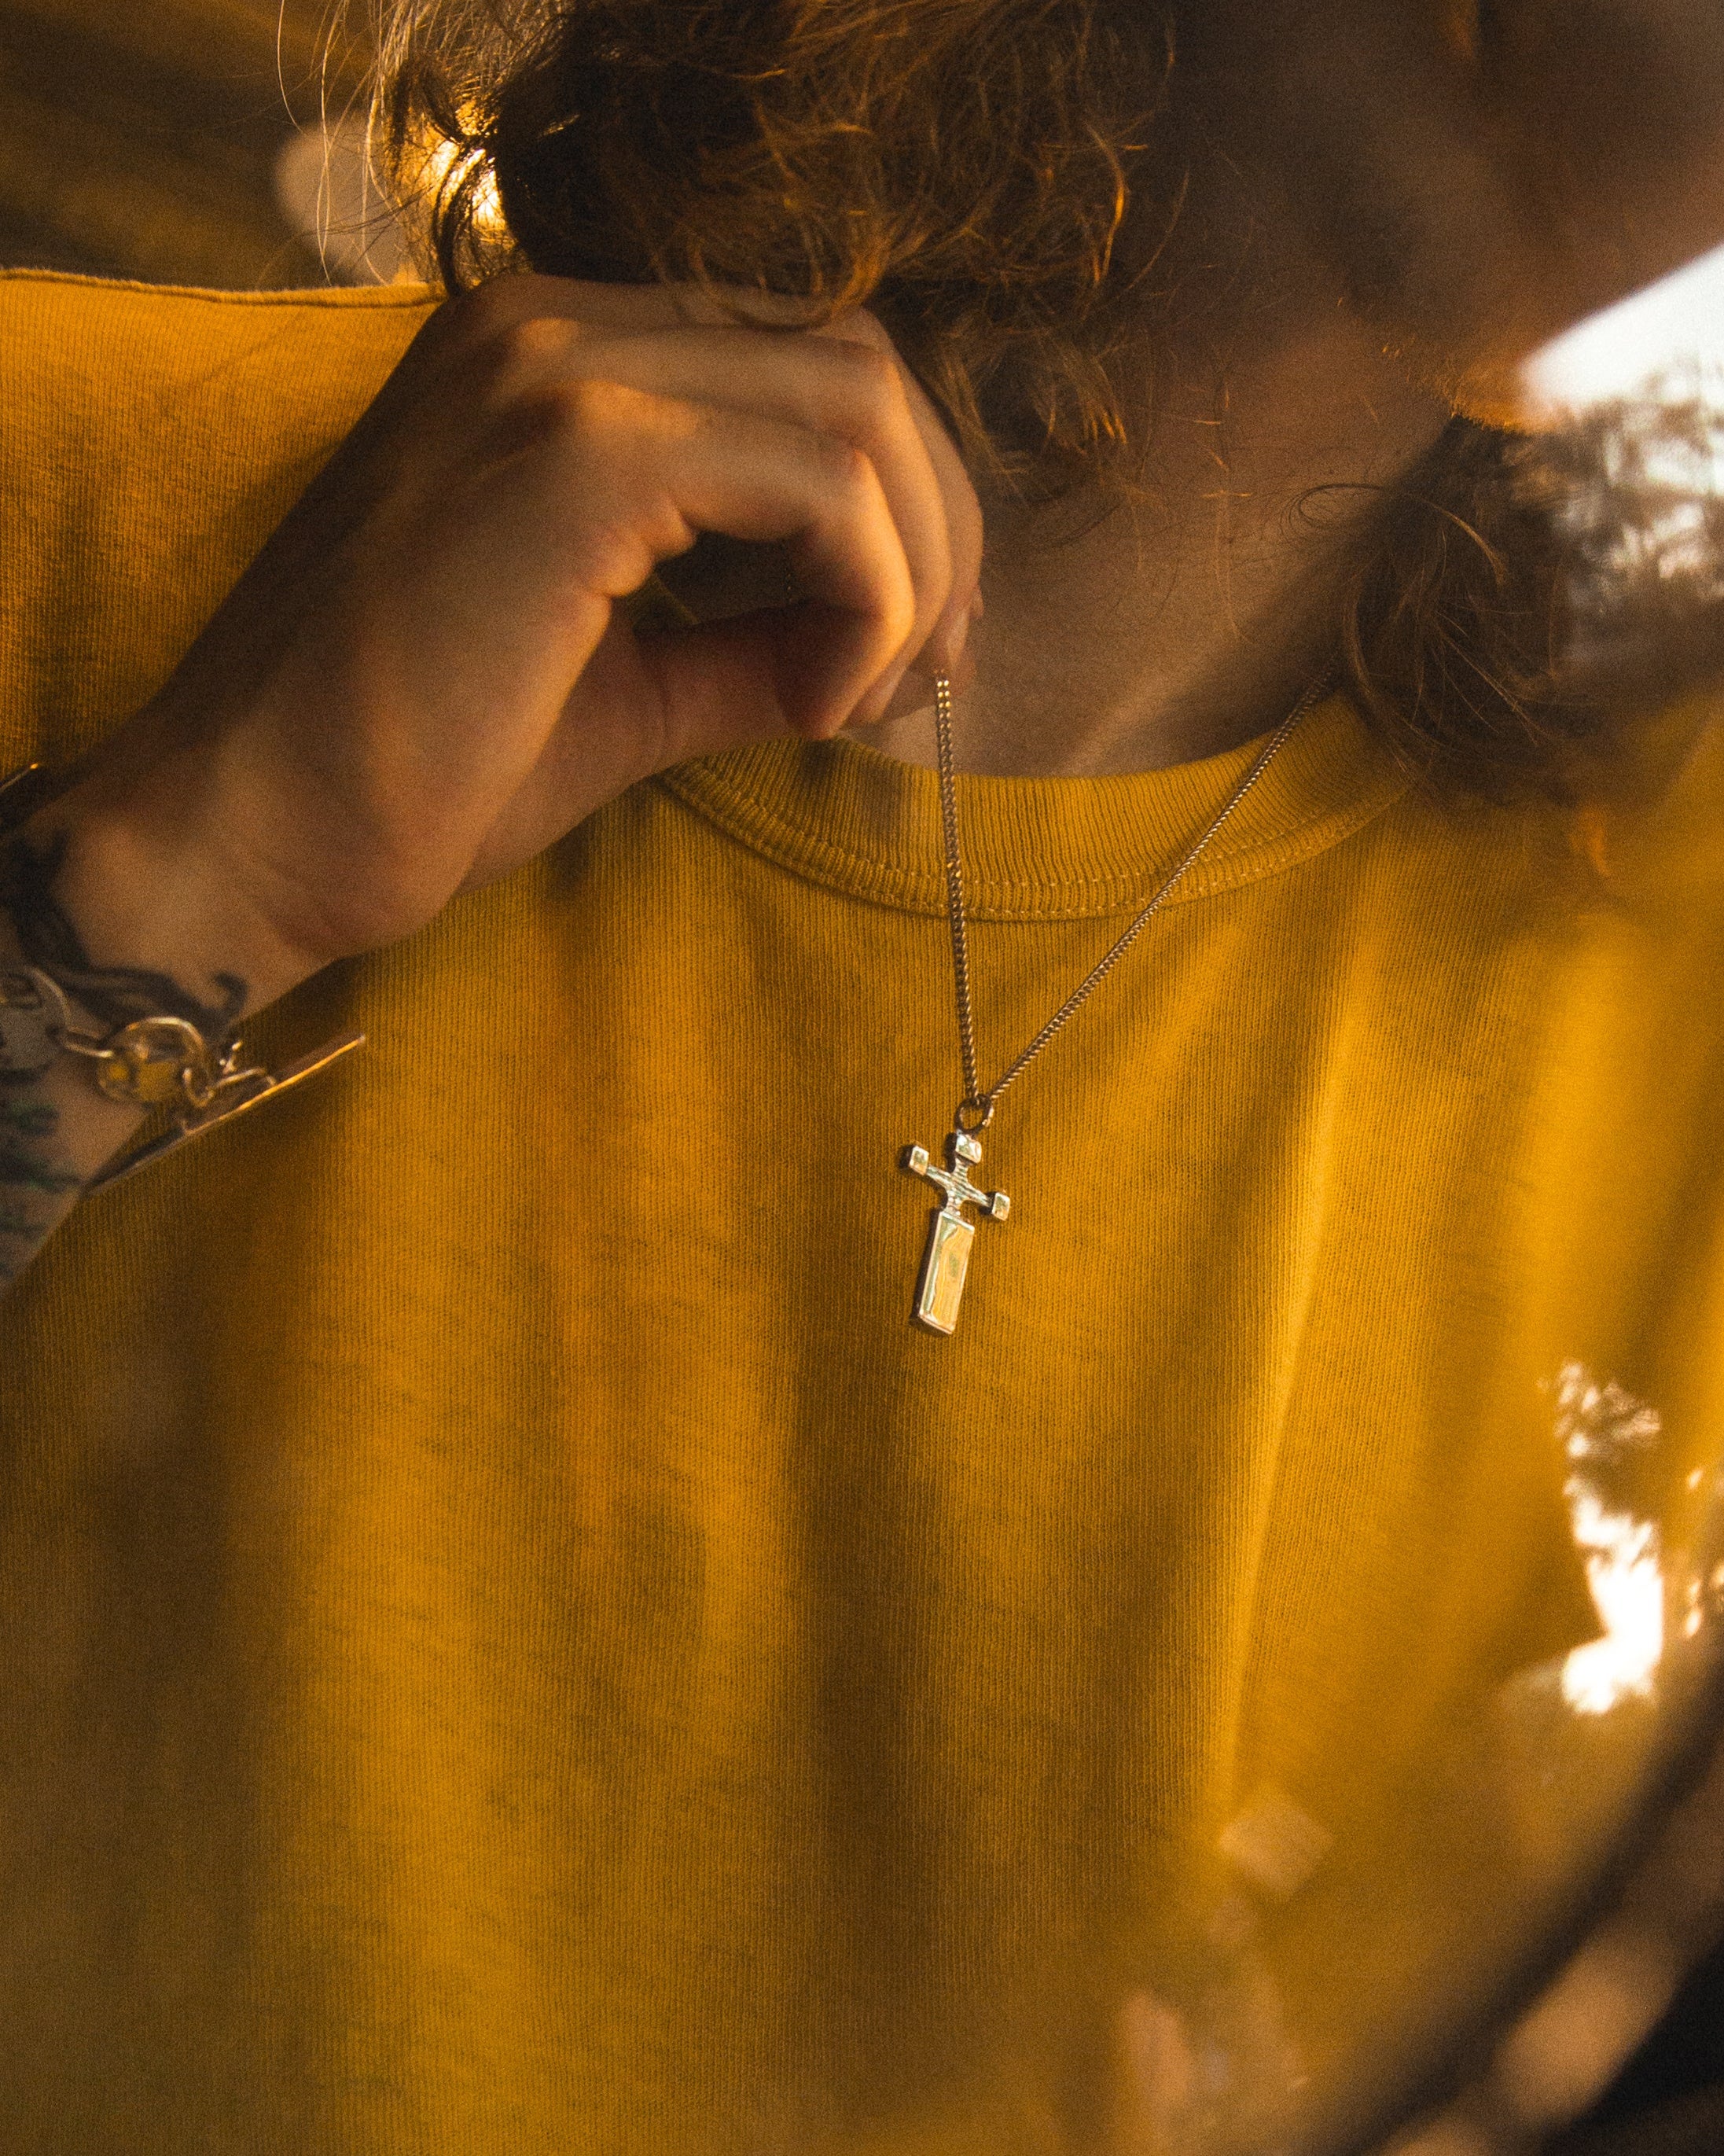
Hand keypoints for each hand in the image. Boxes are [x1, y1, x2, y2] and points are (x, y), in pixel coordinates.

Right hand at [60, 272, 984, 980]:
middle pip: (853, 365)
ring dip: (917, 567)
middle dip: (936, 527)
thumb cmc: (411, 775)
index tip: (907, 648)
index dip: (895, 504)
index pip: (796, 368)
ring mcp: (559, 370)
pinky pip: (824, 491)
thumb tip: (894, 635)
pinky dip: (867, 602)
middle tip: (928, 676)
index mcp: (548, 358)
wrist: (247, 837)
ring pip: (859, 410)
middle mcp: (550, 324)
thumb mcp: (625, 685)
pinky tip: (819, 704)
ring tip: (874, 698)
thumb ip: (752, 632)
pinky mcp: (578, 454)